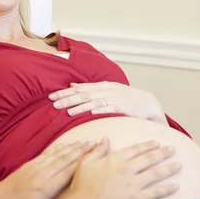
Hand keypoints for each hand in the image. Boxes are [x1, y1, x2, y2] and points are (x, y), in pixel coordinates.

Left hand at [0, 139, 98, 198]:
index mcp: (45, 188)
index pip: (68, 173)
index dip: (83, 163)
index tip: (95, 155)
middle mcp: (42, 173)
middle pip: (65, 159)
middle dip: (82, 151)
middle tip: (96, 143)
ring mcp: (36, 166)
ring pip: (58, 154)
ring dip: (73, 147)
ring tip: (86, 141)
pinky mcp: (31, 163)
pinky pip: (48, 153)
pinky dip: (59, 147)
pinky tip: (67, 143)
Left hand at [49, 82, 167, 124]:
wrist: (149, 103)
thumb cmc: (125, 98)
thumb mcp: (107, 90)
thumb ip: (90, 88)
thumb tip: (71, 85)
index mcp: (101, 86)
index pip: (79, 88)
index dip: (64, 92)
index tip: (50, 96)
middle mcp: (106, 90)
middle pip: (83, 94)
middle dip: (67, 99)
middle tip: (53, 103)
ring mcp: (115, 98)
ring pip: (94, 102)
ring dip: (80, 107)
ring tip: (67, 111)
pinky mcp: (123, 107)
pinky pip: (110, 108)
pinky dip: (100, 110)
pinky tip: (90, 113)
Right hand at [58, 137, 181, 198]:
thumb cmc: (81, 185)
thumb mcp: (85, 162)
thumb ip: (97, 150)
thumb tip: (105, 138)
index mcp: (114, 160)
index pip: (135, 150)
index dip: (147, 145)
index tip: (156, 143)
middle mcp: (126, 170)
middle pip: (148, 159)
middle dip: (162, 153)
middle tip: (173, 149)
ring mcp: (132, 185)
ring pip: (155, 174)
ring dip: (168, 169)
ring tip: (179, 165)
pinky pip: (154, 193)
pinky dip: (166, 190)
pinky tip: (175, 187)